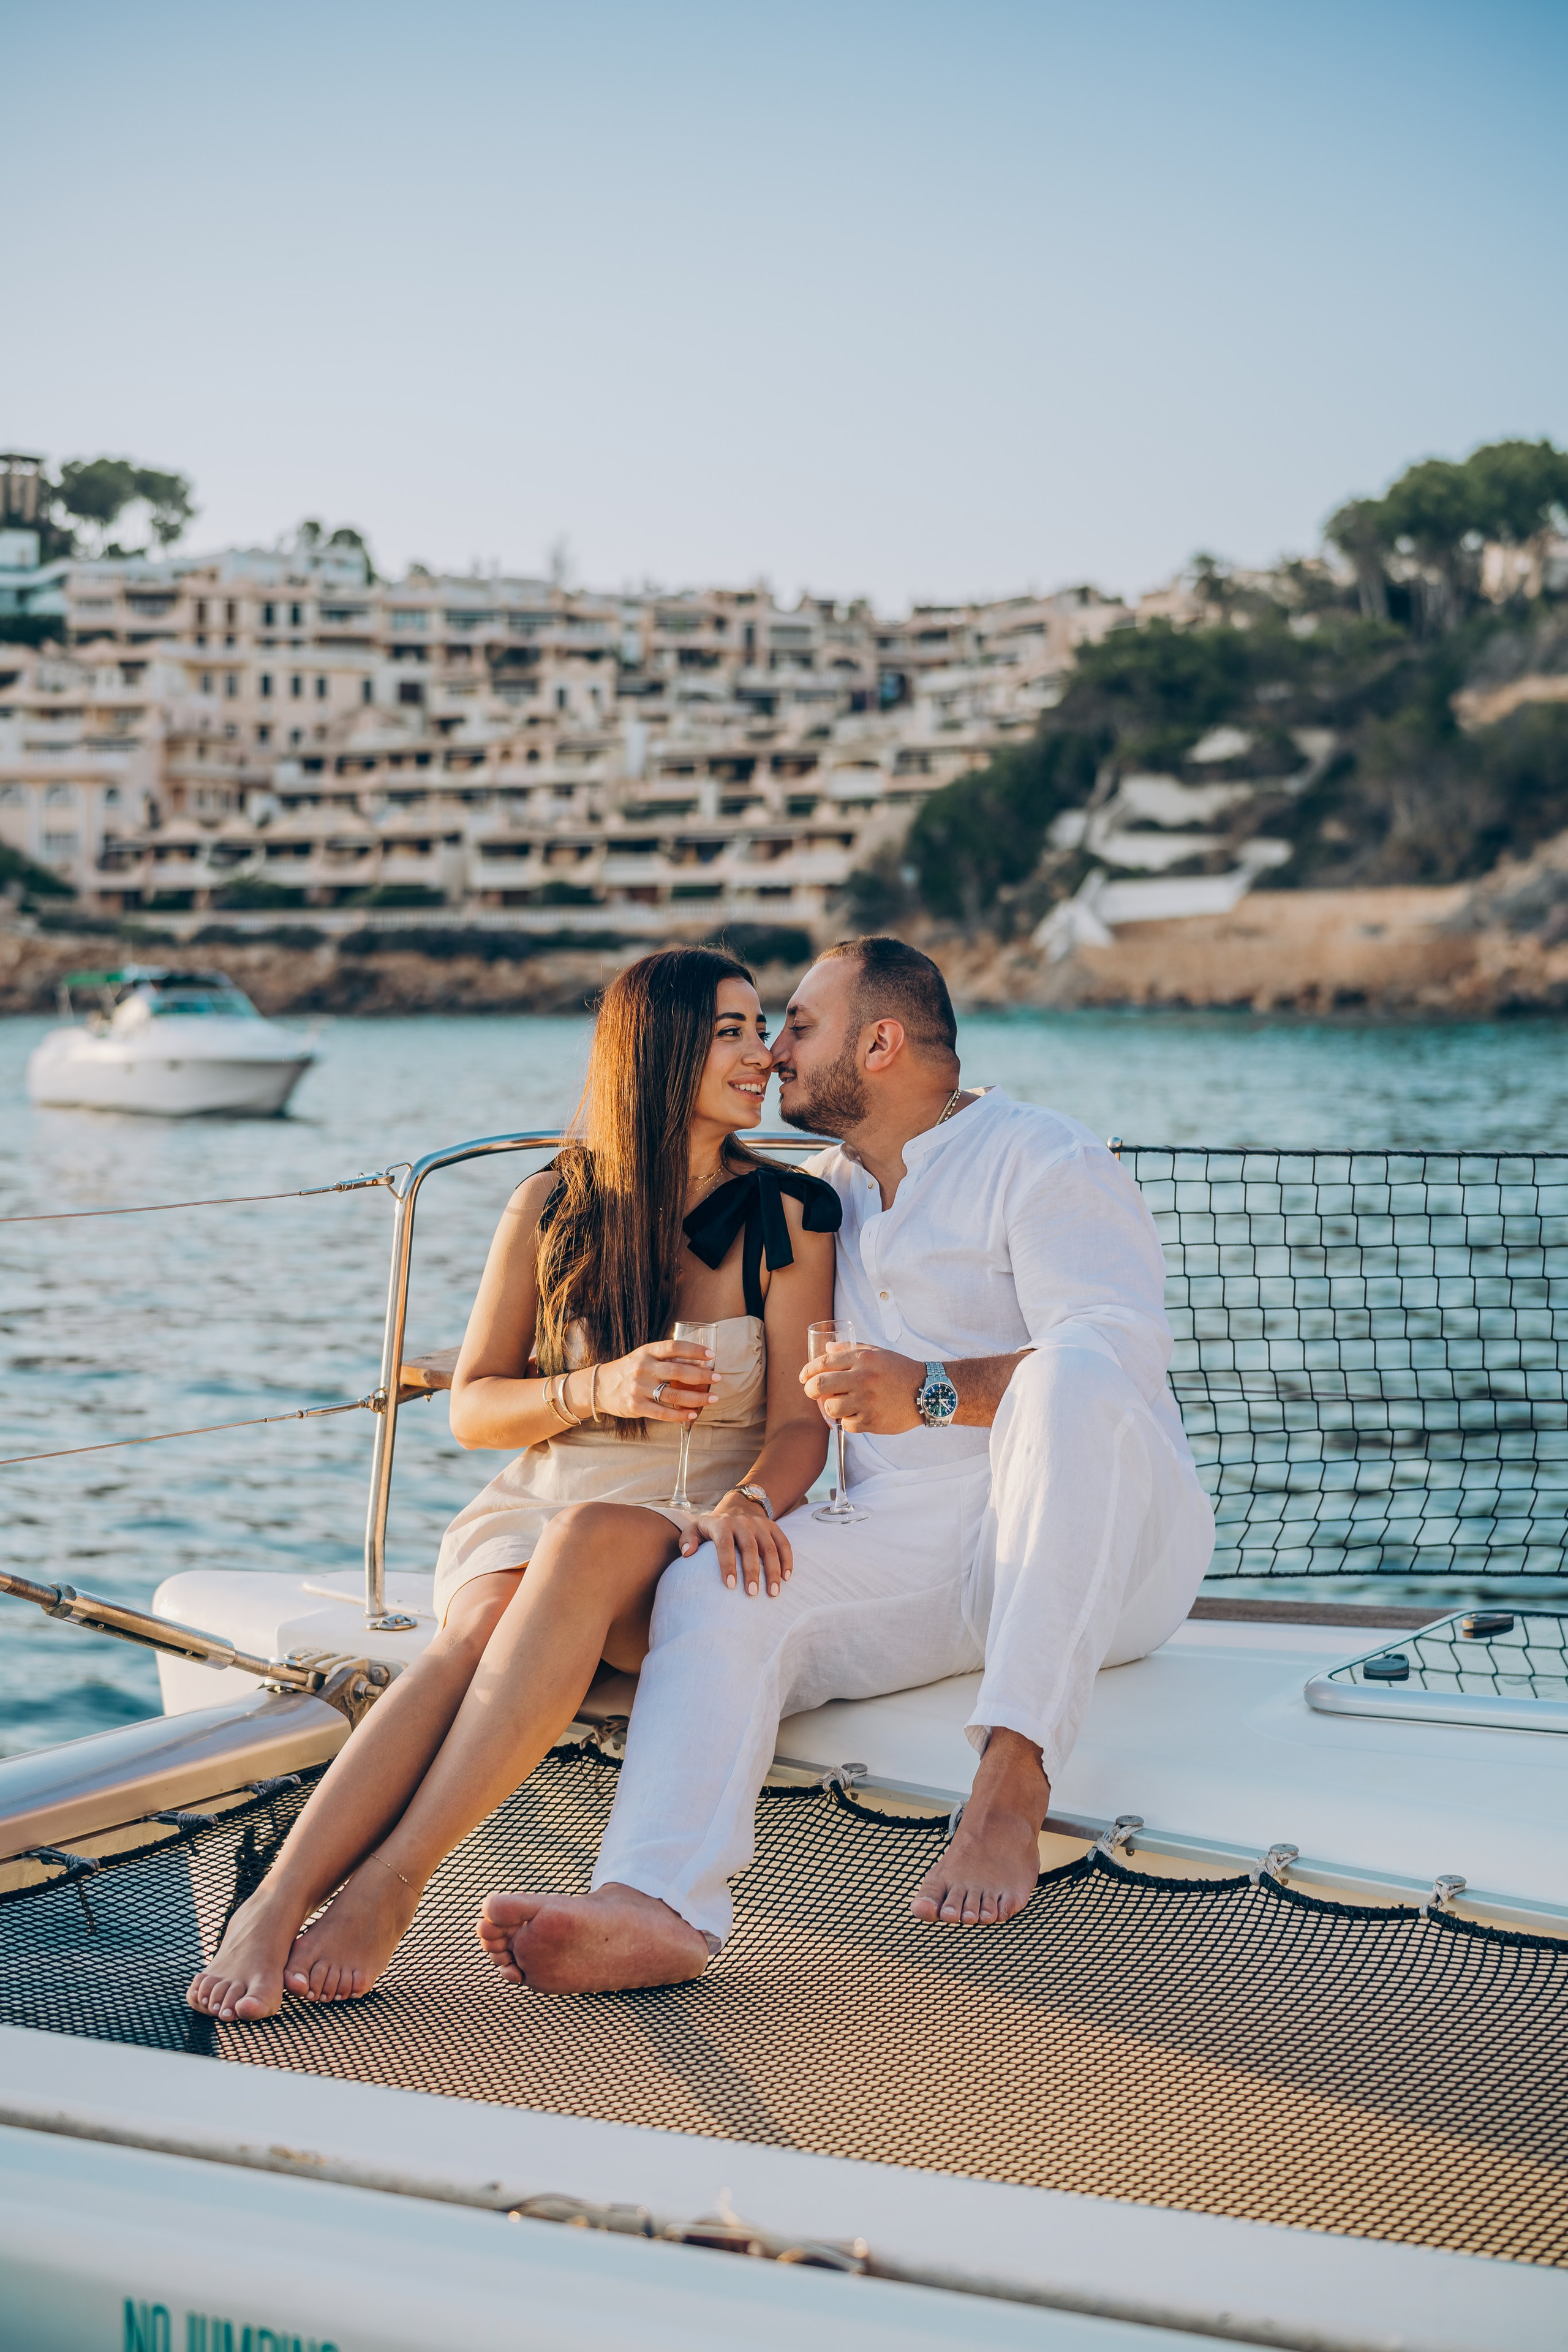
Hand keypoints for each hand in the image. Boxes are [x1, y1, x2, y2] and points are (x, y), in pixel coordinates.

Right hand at [593, 1339, 715, 1423]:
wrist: (600, 1386)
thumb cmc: (630, 1370)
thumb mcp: (644, 1357)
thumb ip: (665, 1358)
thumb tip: (698, 1362)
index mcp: (647, 1352)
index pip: (674, 1347)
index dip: (694, 1350)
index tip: (711, 1355)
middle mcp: (643, 1368)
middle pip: (678, 1372)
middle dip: (702, 1376)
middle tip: (718, 1378)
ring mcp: (639, 1388)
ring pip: (674, 1395)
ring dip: (697, 1398)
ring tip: (713, 1398)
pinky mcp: (636, 1406)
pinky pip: (663, 1413)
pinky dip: (680, 1415)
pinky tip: (693, 1414)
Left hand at [684, 1492, 793, 1595]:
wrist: (739, 1506)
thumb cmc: (714, 1526)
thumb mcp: (696, 1528)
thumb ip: (688, 1539)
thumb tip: (687, 1554)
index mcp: (722, 1524)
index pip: (725, 1544)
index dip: (727, 1564)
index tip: (730, 1585)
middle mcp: (743, 1523)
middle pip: (750, 1547)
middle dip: (752, 1571)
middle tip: (752, 1593)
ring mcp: (760, 1525)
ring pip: (770, 1547)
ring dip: (773, 1570)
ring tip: (773, 1592)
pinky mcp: (773, 1527)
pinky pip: (784, 1543)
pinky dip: (787, 1561)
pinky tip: (786, 1578)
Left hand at [801, 1343, 924, 1435]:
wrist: (927, 1392)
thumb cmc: (899, 1371)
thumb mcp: (877, 1353)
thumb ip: (851, 1350)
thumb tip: (827, 1348)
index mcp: (863, 1359)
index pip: (824, 1363)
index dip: (808, 1370)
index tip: (804, 1377)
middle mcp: (863, 1378)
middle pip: (821, 1385)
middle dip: (811, 1389)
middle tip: (812, 1392)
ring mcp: (867, 1401)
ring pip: (831, 1407)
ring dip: (831, 1407)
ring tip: (838, 1404)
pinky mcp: (873, 1421)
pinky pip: (847, 1424)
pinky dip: (847, 1421)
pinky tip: (855, 1415)